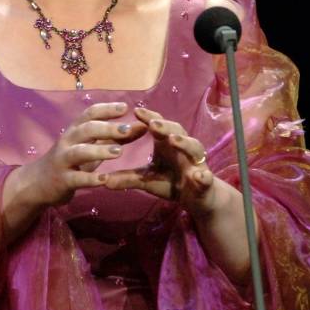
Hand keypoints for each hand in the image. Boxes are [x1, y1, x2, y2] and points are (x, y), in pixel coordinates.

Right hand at [1, 102, 145, 238]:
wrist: (39, 182)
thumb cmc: (71, 160)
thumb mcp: (91, 146)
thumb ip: (114, 137)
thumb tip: (141, 127)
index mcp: (75, 130)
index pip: (90, 113)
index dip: (107, 109)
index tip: (125, 107)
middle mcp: (68, 141)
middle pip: (86, 129)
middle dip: (107, 128)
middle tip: (128, 129)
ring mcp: (63, 160)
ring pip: (80, 152)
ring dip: (99, 150)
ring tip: (119, 152)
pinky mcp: (62, 180)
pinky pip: (76, 178)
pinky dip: (90, 179)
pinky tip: (105, 180)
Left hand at [105, 107, 221, 217]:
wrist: (197, 198)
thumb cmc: (171, 182)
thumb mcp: (147, 180)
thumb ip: (127, 178)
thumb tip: (103, 180)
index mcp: (168, 144)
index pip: (159, 125)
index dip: (149, 118)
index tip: (136, 111)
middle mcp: (184, 148)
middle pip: (177, 130)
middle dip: (165, 126)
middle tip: (153, 124)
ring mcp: (196, 163)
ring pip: (194, 147)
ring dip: (185, 142)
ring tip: (173, 140)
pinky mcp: (205, 180)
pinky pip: (206, 177)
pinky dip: (203, 176)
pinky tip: (199, 176)